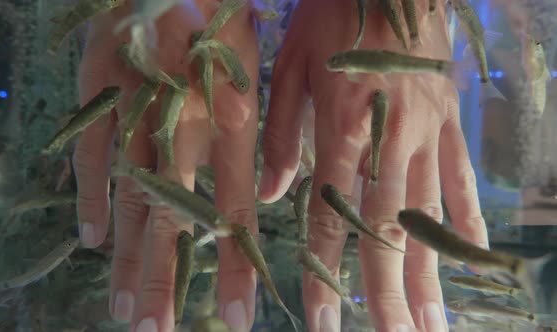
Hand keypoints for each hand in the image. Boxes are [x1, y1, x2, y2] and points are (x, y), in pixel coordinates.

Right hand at [74, 1, 259, 330]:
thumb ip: (266, 139)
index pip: (235, 213)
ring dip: (128, 256)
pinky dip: (92, 198)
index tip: (238, 318)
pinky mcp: (100, 96)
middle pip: (173, 219)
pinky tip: (95, 238)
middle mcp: (184, 127)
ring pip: (130, 200)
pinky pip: (92, 158)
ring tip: (125, 308)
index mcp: (232, 122)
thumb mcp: (259, 72)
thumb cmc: (227, 19)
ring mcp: (137, 113)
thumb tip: (270, 196)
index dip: (237, 268)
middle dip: (166, 281)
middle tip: (155, 331)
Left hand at [259, 0, 488, 330]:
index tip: (321, 321)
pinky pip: (459, 177)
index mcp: (343, 126)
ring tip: (432, 322)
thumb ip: (282, 133)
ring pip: (429, 214)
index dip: (326, 272)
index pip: (332, 216)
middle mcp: (390, 139)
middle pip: (388, 230)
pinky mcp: (451, 120)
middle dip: (387, 293)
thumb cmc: (334, 14)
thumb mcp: (292, 65)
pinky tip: (470, 257)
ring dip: (430, 272)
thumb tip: (269, 192)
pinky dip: (466, 219)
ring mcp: (428, 132)